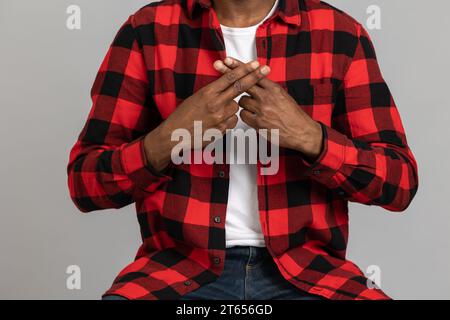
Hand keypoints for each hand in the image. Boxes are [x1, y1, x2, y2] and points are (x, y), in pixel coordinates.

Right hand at [144, 60, 270, 170]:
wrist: (175, 134)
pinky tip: (217, 122)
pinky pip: (232, 121)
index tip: (254, 63)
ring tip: (215, 112)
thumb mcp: (196, 97)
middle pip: (240, 88)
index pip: (230, 78)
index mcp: (207, 93)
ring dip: (231, 107)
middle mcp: (215, 103)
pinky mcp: (222, 129)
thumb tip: (227, 85)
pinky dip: (228, 120)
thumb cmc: (184, 115)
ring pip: (236, 107)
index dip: (244, 69)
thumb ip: (213, 91)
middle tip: (266, 68)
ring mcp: (220, 117)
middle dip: (254, 77)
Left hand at [214, 57, 322, 161]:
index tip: (227, 59)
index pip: (253, 74)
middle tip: (217, 65)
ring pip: (241, 101)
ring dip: (243, 103)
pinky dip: (246, 115)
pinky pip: (243, 116)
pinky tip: (254, 117)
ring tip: (255, 107)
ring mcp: (262, 110)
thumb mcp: (283, 96)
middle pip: (243, 83)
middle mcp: (267, 97)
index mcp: (274, 89)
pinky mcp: (259, 123)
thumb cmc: (292, 114)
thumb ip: (268, 88)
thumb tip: (256, 80)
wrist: (301, 131)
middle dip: (228, 73)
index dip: (239, 66)